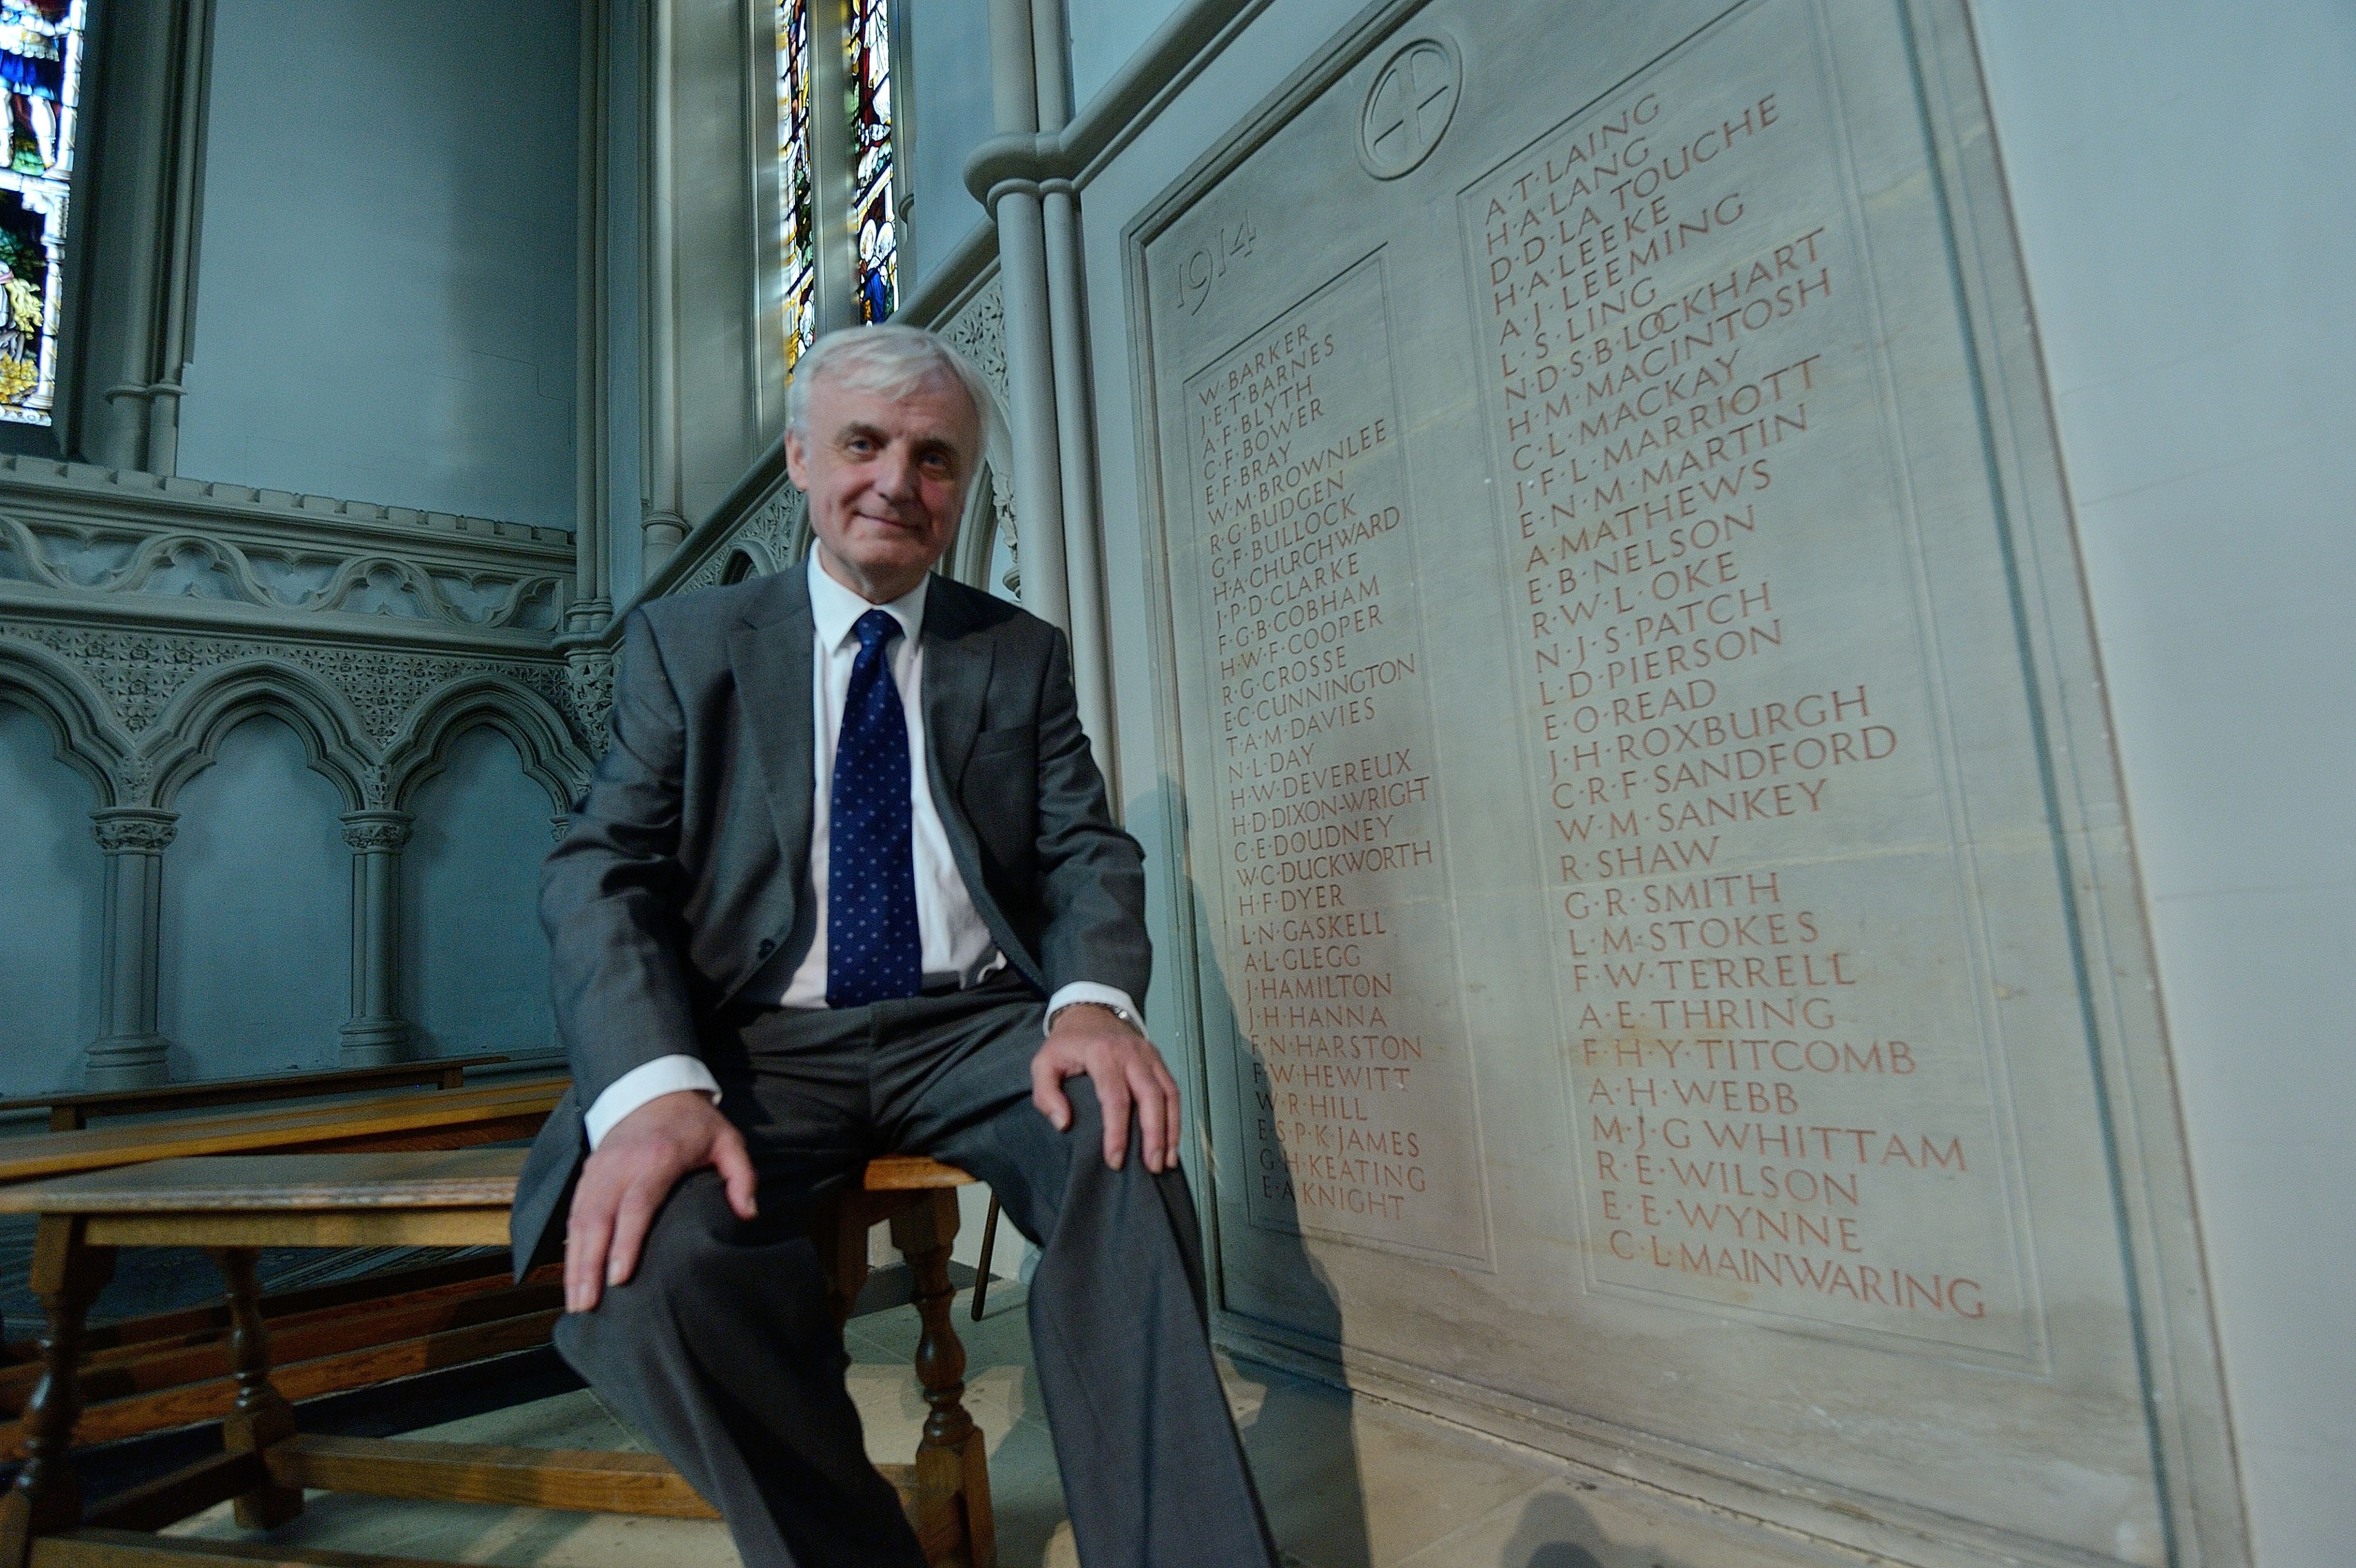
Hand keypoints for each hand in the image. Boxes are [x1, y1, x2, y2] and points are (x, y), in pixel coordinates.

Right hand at [564, 1090, 755, 1312]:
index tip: (619, 1278)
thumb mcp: (728, 1140)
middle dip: (589, 1265)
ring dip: (574, 1263)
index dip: (625, 1242)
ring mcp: (600, 1169)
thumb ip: (742, 1177)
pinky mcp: (588, 1173)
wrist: (654, 1087)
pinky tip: (571, 1275)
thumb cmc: (694, 1122)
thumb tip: (748, 1214)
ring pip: (580, 1220)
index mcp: (657, 1158)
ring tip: (575, 1302)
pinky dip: (570, 1246)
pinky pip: (574, 1214)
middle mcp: (621, 1165)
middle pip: (598, 1219)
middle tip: (586, 1306)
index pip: (636, 1205)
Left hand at [1031, 1004, 1182, 1171]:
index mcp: (1102, 1054)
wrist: (1090, 1011)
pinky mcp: (1158, 1060)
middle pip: (1150, 1096)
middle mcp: (1131, 1053)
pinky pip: (1172, 1090)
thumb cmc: (1067, 1043)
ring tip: (1167, 1160)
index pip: (1114, 1097)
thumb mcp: (1043, 1063)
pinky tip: (1172, 1141)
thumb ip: (1046, 1094)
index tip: (1115, 1159)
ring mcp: (1149, 1055)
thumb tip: (1063, 1123)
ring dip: (1170, 1130)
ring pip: (1168, 1094)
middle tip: (1153, 1166)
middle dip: (1154, 1135)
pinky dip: (1175, 1117)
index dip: (1117, 1132)